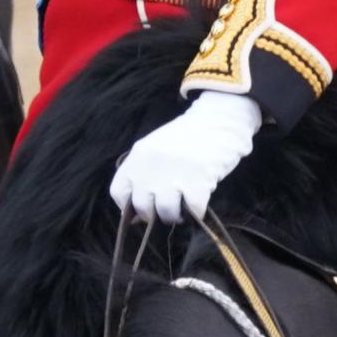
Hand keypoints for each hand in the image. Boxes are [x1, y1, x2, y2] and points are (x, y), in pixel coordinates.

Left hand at [107, 90, 263, 224]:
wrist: (218, 120)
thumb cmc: (188, 137)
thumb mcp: (156, 148)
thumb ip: (144, 173)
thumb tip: (138, 213)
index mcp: (138, 157)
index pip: (119, 192)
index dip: (129, 207)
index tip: (144, 208)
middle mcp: (151, 167)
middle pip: (142, 208)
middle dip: (155, 215)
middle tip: (168, 209)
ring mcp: (174, 175)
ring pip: (166, 213)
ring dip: (176, 216)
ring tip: (183, 208)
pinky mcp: (197, 182)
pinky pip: (193, 211)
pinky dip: (197, 212)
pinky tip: (200, 203)